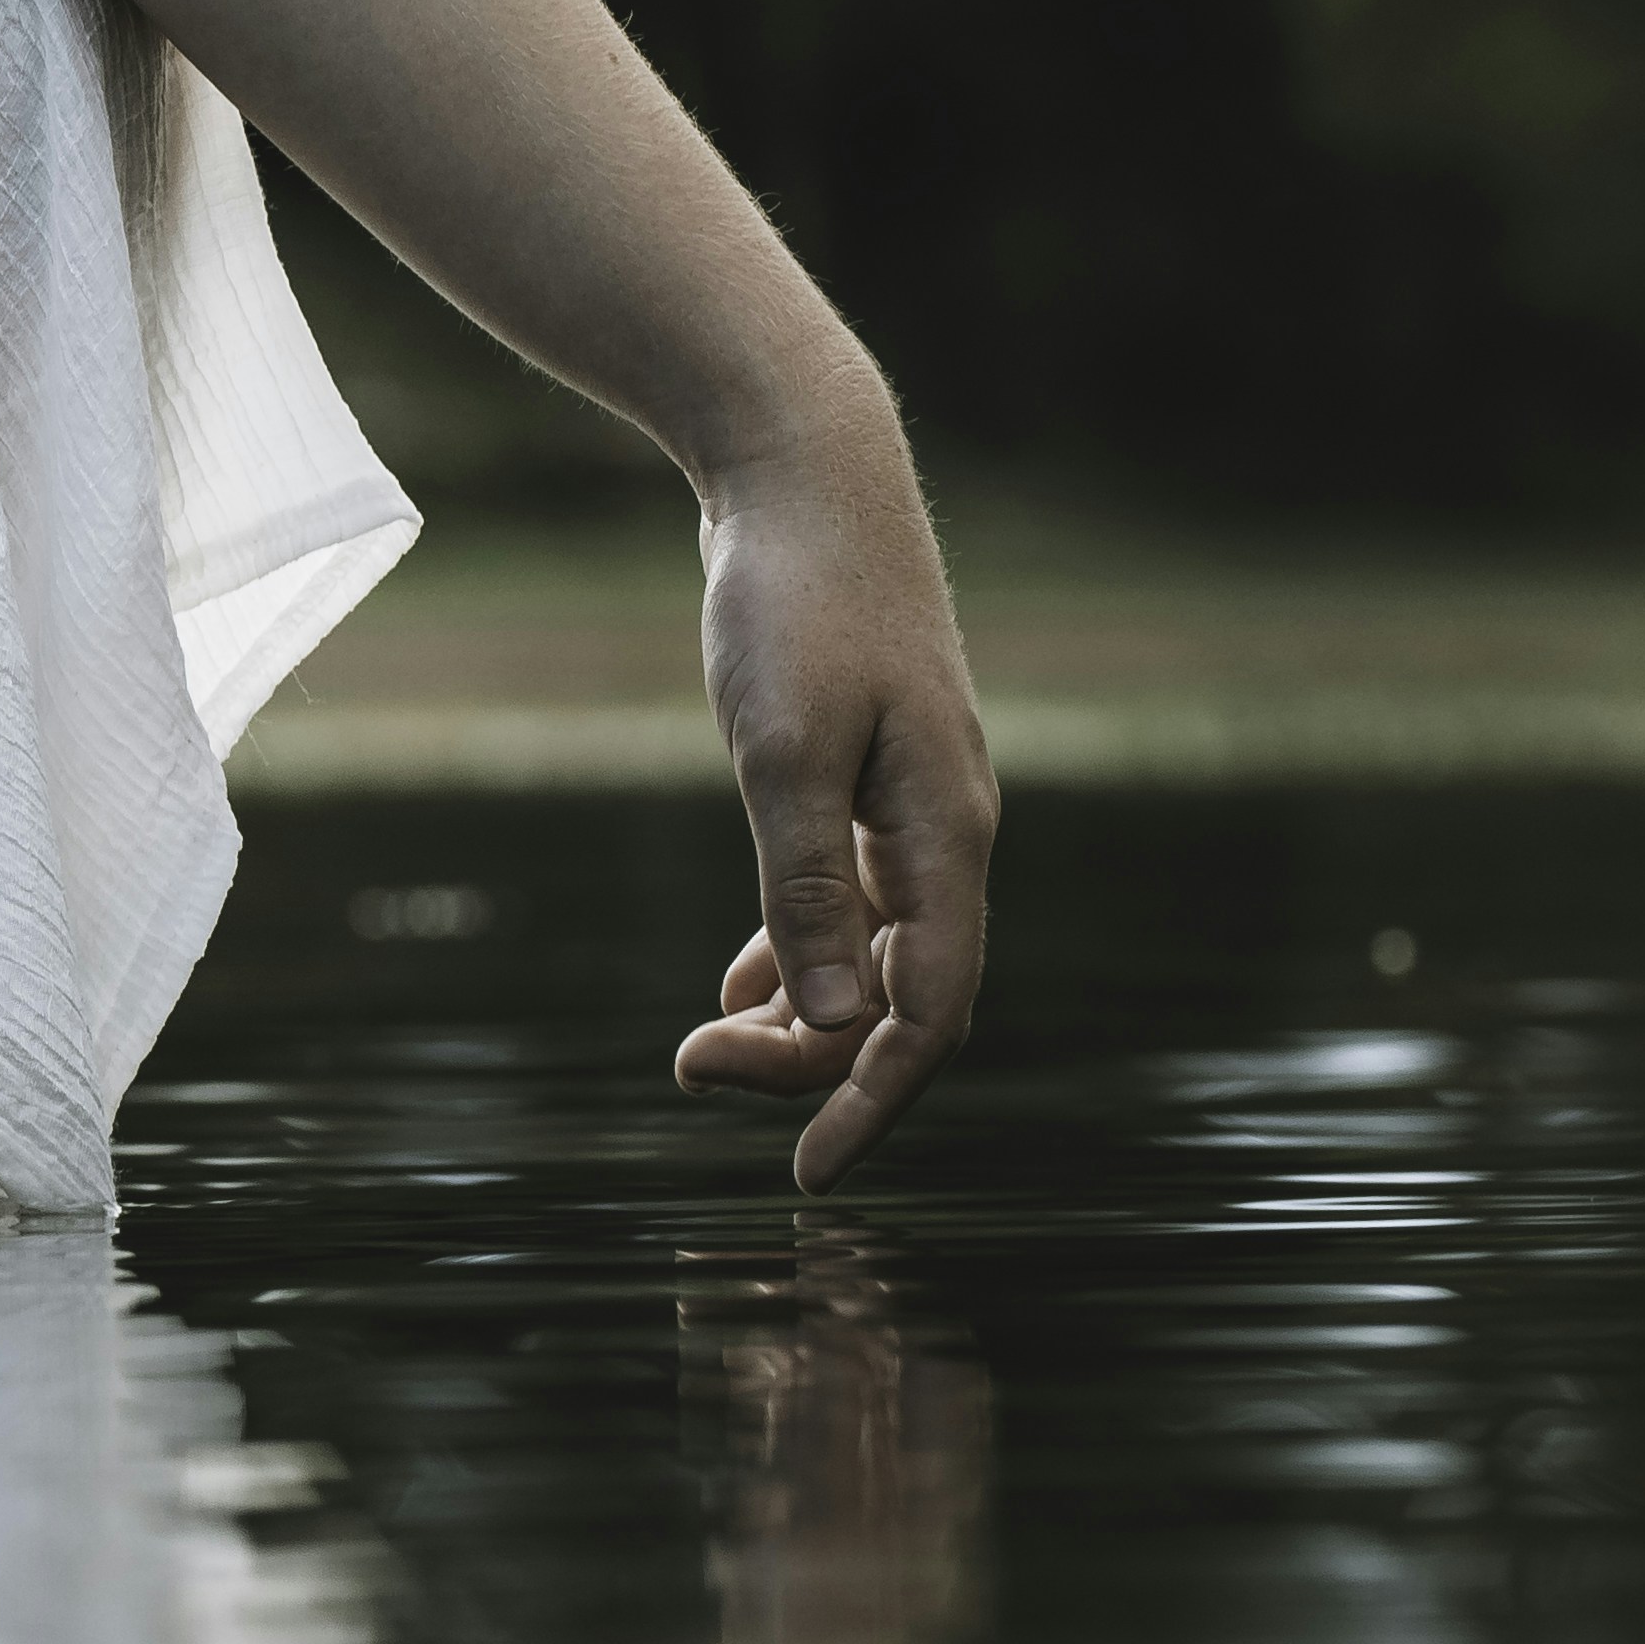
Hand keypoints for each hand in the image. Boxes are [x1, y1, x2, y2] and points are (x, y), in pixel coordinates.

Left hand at [669, 407, 1000, 1191]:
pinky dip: (799, 945)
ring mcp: (916, 800)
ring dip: (800, 1009)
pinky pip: (853, 894)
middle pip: (903, 995)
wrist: (810, 469)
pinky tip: (739, 981)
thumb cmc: (795, 601)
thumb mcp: (782, 750)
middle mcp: (949, 831)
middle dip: (813, 1059)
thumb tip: (838, 1026)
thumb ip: (806, 888)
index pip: (929, 1016)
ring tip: (705, 1051)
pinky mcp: (874, 767)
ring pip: (876, 948)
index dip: (869, 1101)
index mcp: (947, 838)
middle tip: (695, 1076)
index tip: (805, 1174)